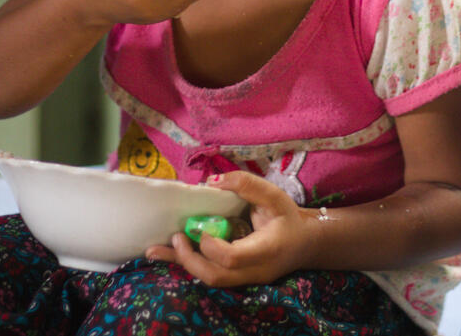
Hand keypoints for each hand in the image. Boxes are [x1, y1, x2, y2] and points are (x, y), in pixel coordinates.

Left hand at [146, 172, 317, 286]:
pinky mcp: (237, 278)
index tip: (201, 228)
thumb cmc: (288, 217)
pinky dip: (188, 265)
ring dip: (182, 264)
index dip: (212, 246)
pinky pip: (210, 275)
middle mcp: (255, 270)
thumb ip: (247, 185)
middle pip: (216, 277)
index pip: (233, 258)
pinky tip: (167, 255)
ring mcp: (246, 279)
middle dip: (189, 259)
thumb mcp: (274, 195)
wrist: (304, 243)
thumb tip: (213, 181)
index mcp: (266, 249)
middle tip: (176, 237)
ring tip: (156, 249)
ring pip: (210, 280)